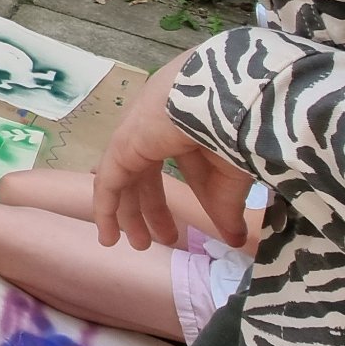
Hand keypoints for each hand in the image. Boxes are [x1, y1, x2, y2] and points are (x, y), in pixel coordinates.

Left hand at [93, 53, 254, 250]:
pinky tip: (108, 234)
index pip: (177, 166)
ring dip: (128, 213)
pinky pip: (109, 179)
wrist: (228, 100)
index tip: (180, 227)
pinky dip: (107, 207)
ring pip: (125, 177)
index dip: (175, 195)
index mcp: (187, 126)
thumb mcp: (232, 178)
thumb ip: (226, 208)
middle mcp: (156, 126)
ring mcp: (136, 131)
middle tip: (160, 241)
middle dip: (151, 209)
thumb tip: (236, 240)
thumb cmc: (238, 132)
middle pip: (146, 174)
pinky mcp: (123, 144)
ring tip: (136, 245)